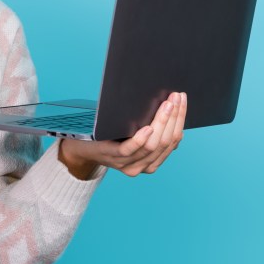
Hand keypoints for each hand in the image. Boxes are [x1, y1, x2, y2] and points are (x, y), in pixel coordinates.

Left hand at [58, 91, 186, 179]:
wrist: (81, 147)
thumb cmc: (110, 134)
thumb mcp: (134, 131)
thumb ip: (150, 126)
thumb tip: (169, 105)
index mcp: (152, 161)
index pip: (172, 141)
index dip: (180, 119)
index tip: (182, 100)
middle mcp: (143, 165)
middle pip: (165, 142)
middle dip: (174, 118)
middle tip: (176, 97)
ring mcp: (128, 163)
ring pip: (153, 145)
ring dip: (162, 122)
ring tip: (166, 104)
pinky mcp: (113, 157)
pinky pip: (131, 149)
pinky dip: (142, 139)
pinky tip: (147, 127)